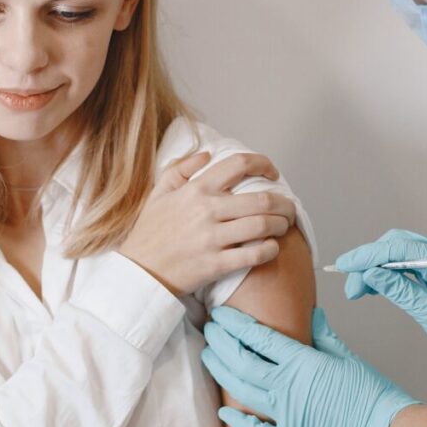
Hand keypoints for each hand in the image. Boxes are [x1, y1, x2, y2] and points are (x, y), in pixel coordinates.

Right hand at [119, 151, 296, 295]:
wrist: (138, 272)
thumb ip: (180, 169)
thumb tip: (206, 154)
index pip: (239, 165)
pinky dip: (270, 250)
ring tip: (283, 226)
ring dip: (281, 225)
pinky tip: (271, 247)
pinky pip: (254, 255)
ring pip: (263, 226)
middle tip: (288, 207)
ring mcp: (213, 239)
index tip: (273, 173)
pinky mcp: (216, 264)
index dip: (264, 164)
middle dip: (283, 203)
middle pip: (261, 199)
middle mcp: (207, 211)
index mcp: (196, 190)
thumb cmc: (149, 233)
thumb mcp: (158, 193)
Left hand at [202, 306, 418, 426]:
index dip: (235, 324)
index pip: (258, 337)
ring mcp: (286, 415)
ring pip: (241, 391)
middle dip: (220, 343)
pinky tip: (225, 412)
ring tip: (210, 357)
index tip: (222, 314)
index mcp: (302, 362)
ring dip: (221, 372)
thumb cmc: (372, 394)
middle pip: (241, 361)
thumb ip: (324, 335)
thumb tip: (312, 314)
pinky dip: (237, 423)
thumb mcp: (347, 356)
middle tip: (209, 329)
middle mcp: (287, 387)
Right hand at [336, 229, 426, 361]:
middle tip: (352, 288)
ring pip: (400, 253)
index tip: (345, 265)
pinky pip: (409, 263)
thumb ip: (399, 291)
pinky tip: (376, 286)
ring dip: (376, 269)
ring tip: (359, 290)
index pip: (399, 248)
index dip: (368, 256)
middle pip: (397, 245)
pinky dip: (390, 273)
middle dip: (369, 263)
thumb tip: (371, 275)